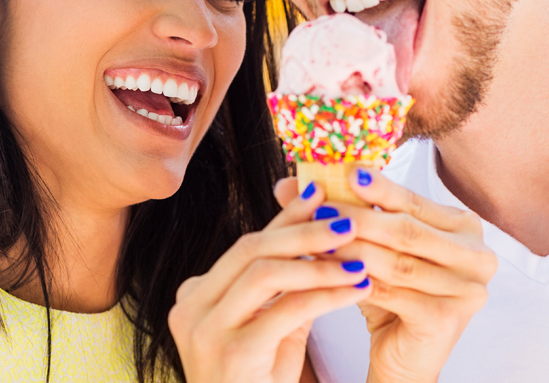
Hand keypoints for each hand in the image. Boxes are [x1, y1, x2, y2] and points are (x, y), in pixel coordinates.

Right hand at [168, 183, 374, 382]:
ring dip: (318, 260)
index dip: (287, 218)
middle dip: (303, 230)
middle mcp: (189, 307)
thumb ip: (288, 283)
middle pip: (252, 249)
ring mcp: (204, 331)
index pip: (248, 244)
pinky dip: (326, 294)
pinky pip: (287, 310)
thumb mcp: (274, 325)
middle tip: (348, 218)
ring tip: (359, 253)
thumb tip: (322, 228)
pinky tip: (357, 287)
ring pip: (266, 272)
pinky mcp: (231, 354)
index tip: (323, 195)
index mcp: (195, 296)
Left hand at [276, 171, 496, 382]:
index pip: (414, 201)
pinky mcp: (449, 318)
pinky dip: (358, 281)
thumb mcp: (369, 246)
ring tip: (316, 240)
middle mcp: (478, 255)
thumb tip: (288, 183)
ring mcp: (468, 288)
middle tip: (319, 208)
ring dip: (352, 249)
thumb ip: (340, 210)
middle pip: (406, 229)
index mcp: (465, 227)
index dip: (378, 187)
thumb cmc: (390, 294)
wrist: (402, 356)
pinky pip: (394, 292)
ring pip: (397, 261)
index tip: (344, 172)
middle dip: (358, 217)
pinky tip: (329, 274)